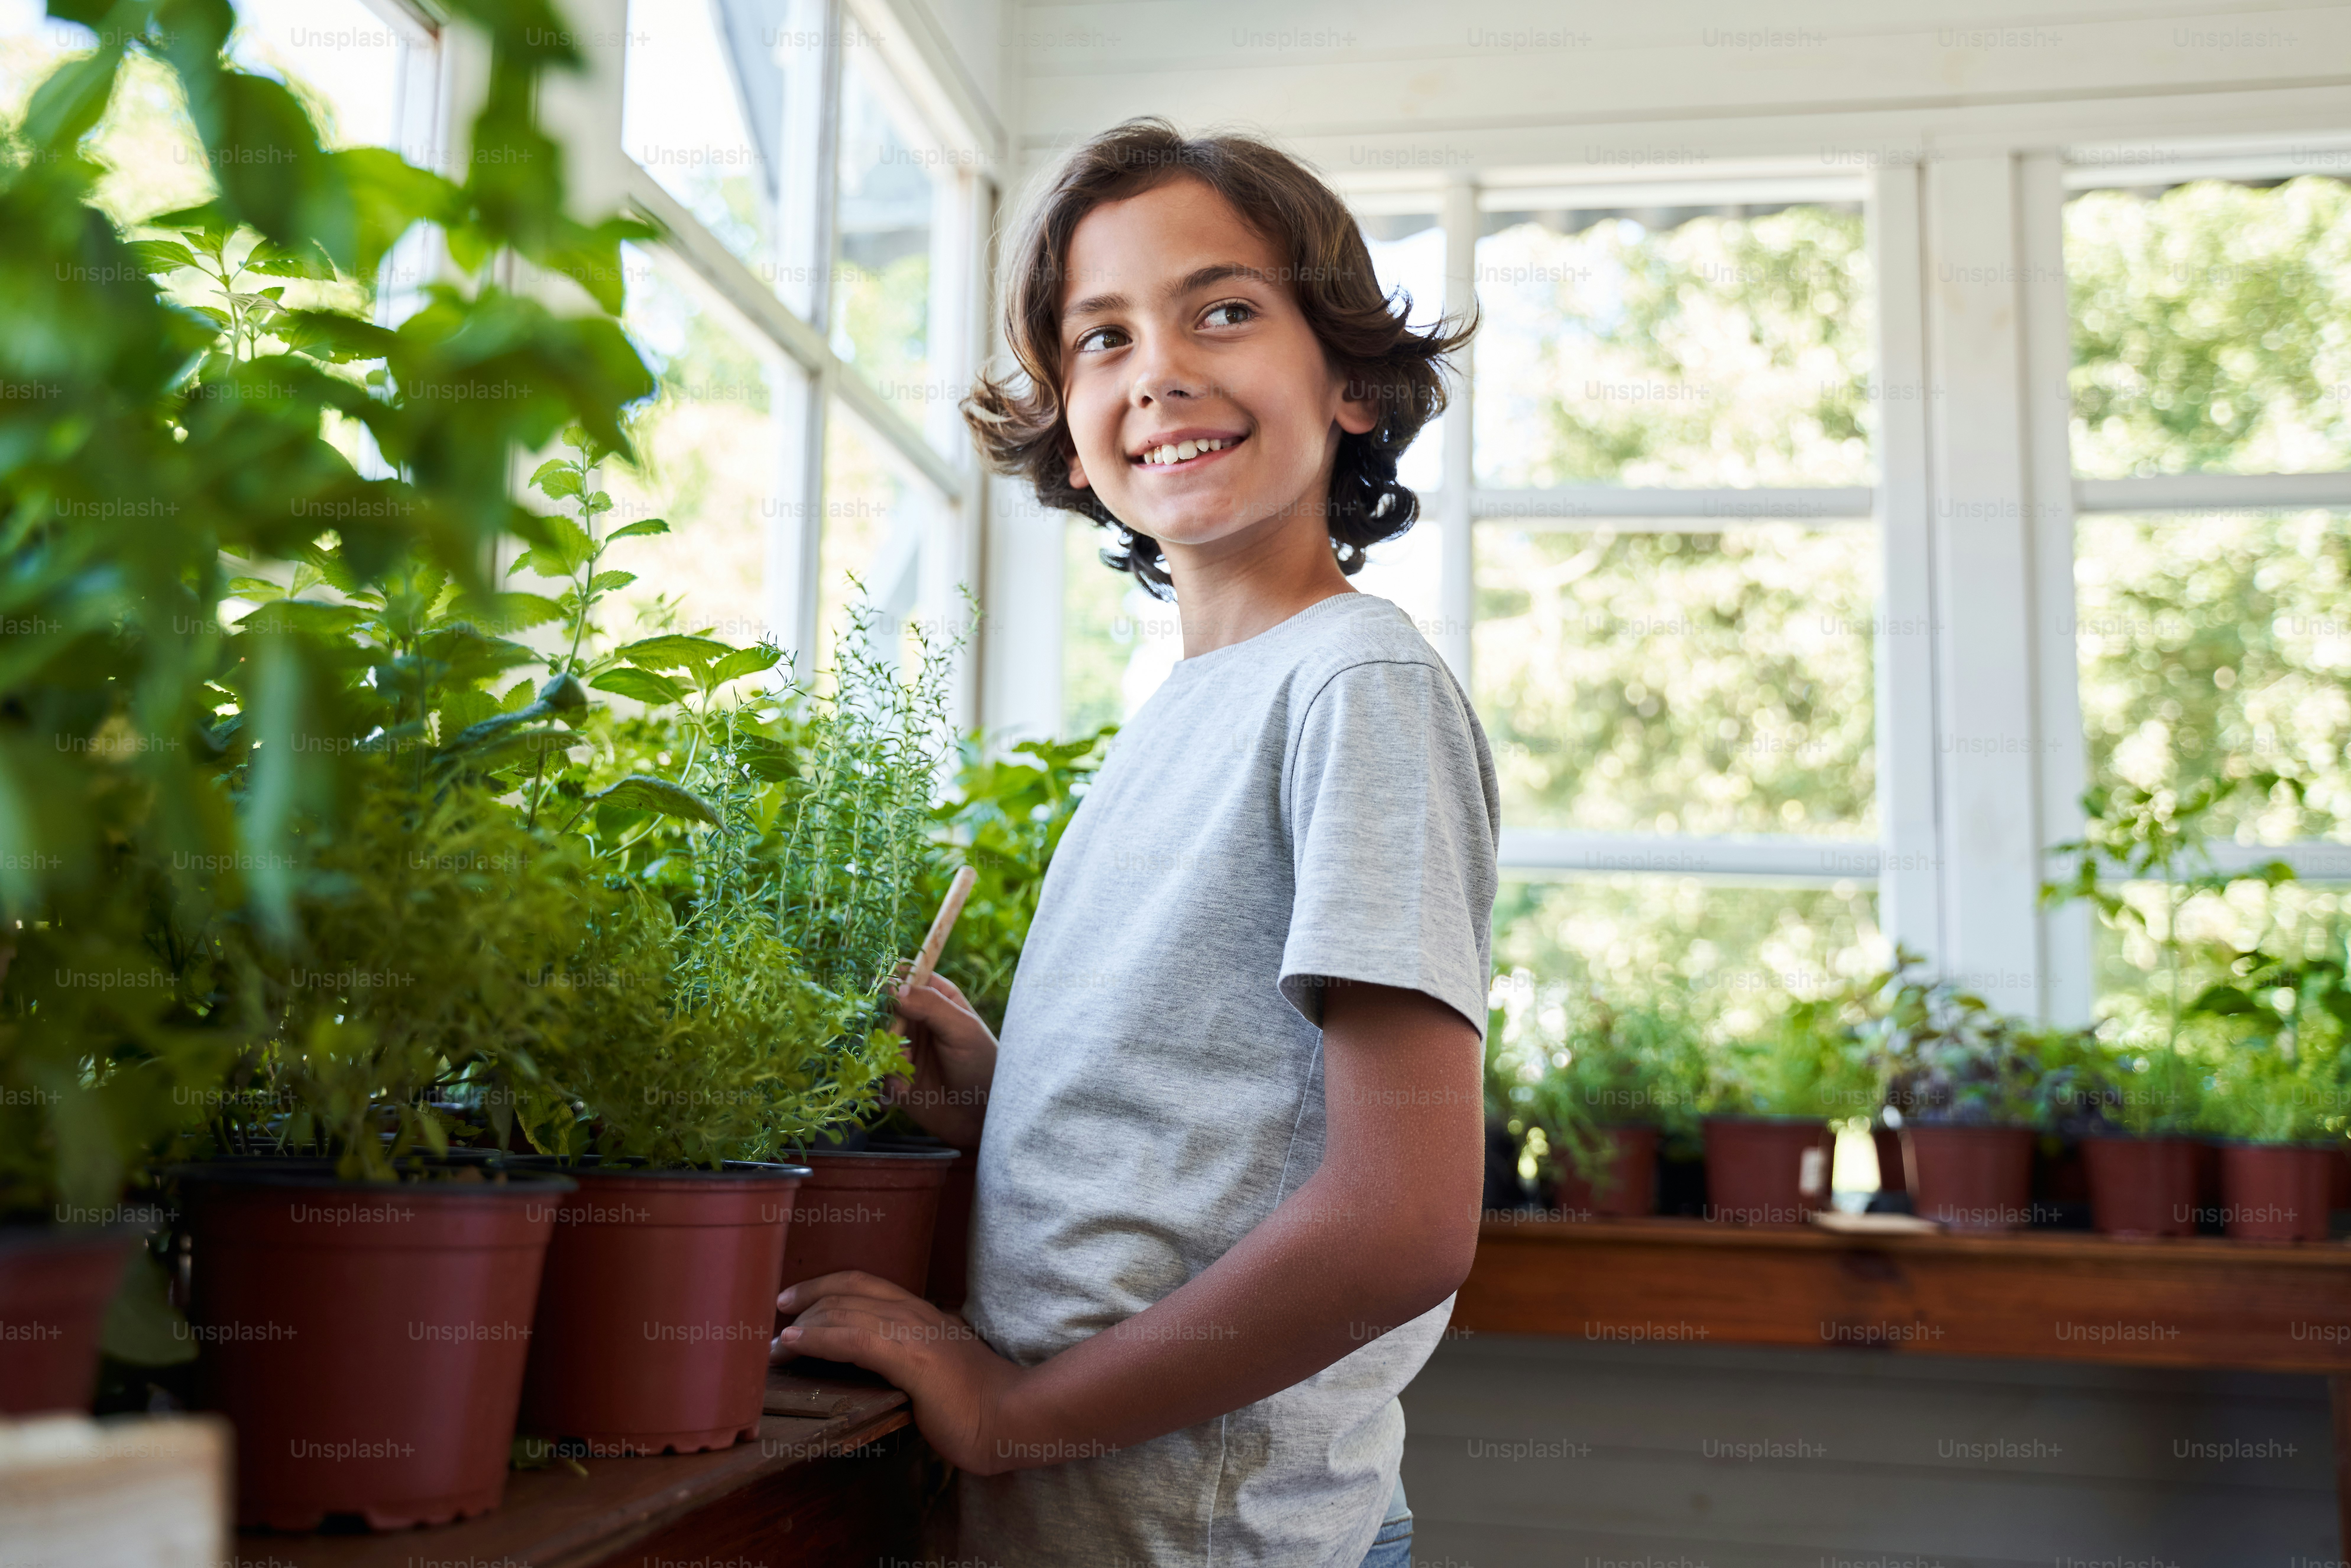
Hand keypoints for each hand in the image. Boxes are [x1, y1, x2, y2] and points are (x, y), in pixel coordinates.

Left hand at [772, 1271, 1024, 1474]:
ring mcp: (916, 1332)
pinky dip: (817, 1338)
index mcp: (925, 1315)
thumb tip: (884, 1371)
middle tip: (775, 1320)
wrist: (1016, 1418)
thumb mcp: (940, 1372)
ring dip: (803, 1323)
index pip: (867, 1285)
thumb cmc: (980, 1406)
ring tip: (775, 1343)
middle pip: (850, 1288)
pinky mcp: (913, 1358)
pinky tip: (793, 1344)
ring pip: (846, 1310)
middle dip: (807, 1299)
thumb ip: (913, 1362)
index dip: (827, 1287)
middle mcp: (918, 1314)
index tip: (796, 1302)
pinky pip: (853, 1339)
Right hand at [884, 972, 996, 1146]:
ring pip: (877, 1041)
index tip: (885, 996)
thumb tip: (895, 987)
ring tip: (907, 1076)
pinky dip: (886, 1081)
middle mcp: (918, 1020)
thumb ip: (931, 1005)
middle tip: (899, 1048)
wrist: (981, 1117)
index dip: (892, 982)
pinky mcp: (897, 1075)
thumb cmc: (981, 1065)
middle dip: (887, 1029)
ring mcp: (906, 1048)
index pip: (908, 977)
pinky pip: (878, 1071)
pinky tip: (903, 1092)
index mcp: (938, 1000)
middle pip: (884, 1010)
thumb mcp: (962, 1030)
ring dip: (886, 1058)